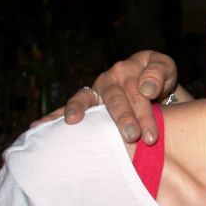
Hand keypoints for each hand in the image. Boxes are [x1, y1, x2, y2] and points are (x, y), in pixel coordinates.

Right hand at [61, 50, 180, 143]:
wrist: (155, 90)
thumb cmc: (161, 81)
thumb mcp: (167, 71)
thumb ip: (159, 74)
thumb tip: (146, 88)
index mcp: (131, 67)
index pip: (138, 91)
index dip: (144, 111)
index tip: (151, 134)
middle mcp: (111, 77)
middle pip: (116, 99)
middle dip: (124, 119)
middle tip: (133, 138)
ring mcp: (96, 89)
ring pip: (87, 100)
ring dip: (81, 111)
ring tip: (72, 120)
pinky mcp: (87, 101)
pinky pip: (70, 108)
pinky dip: (52, 116)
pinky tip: (38, 125)